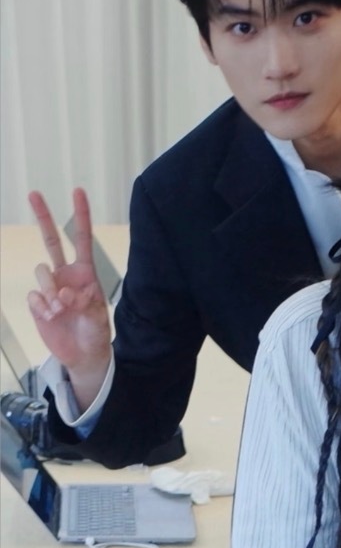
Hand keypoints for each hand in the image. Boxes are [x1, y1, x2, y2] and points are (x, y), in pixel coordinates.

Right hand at [27, 187, 112, 405]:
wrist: (83, 356)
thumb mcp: (98, 320)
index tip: (78, 192)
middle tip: (34, 193)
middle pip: (51, 241)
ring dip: (50, 291)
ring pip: (41, 272)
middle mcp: (66, 275)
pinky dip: (42, 307)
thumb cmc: (96, 335)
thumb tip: (63, 292)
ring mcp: (50, 287)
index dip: (80, 216)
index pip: (82, 240)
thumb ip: (84, 303)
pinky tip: (52, 317)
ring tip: (62, 310)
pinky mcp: (38, 302)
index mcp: (86, 274)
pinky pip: (34, 296)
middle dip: (43, 217)